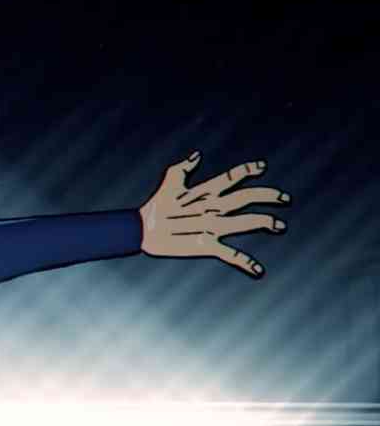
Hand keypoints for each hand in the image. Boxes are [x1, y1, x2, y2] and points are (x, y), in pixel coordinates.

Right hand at [138, 150, 289, 277]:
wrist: (142, 230)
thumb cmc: (155, 205)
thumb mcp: (169, 181)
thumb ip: (184, 167)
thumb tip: (196, 156)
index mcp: (205, 192)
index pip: (231, 177)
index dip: (248, 170)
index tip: (262, 167)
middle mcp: (213, 207)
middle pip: (247, 198)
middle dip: (269, 196)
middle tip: (284, 198)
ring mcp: (211, 227)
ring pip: (246, 222)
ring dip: (266, 223)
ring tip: (280, 226)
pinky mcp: (206, 245)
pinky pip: (229, 254)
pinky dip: (244, 262)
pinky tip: (258, 269)